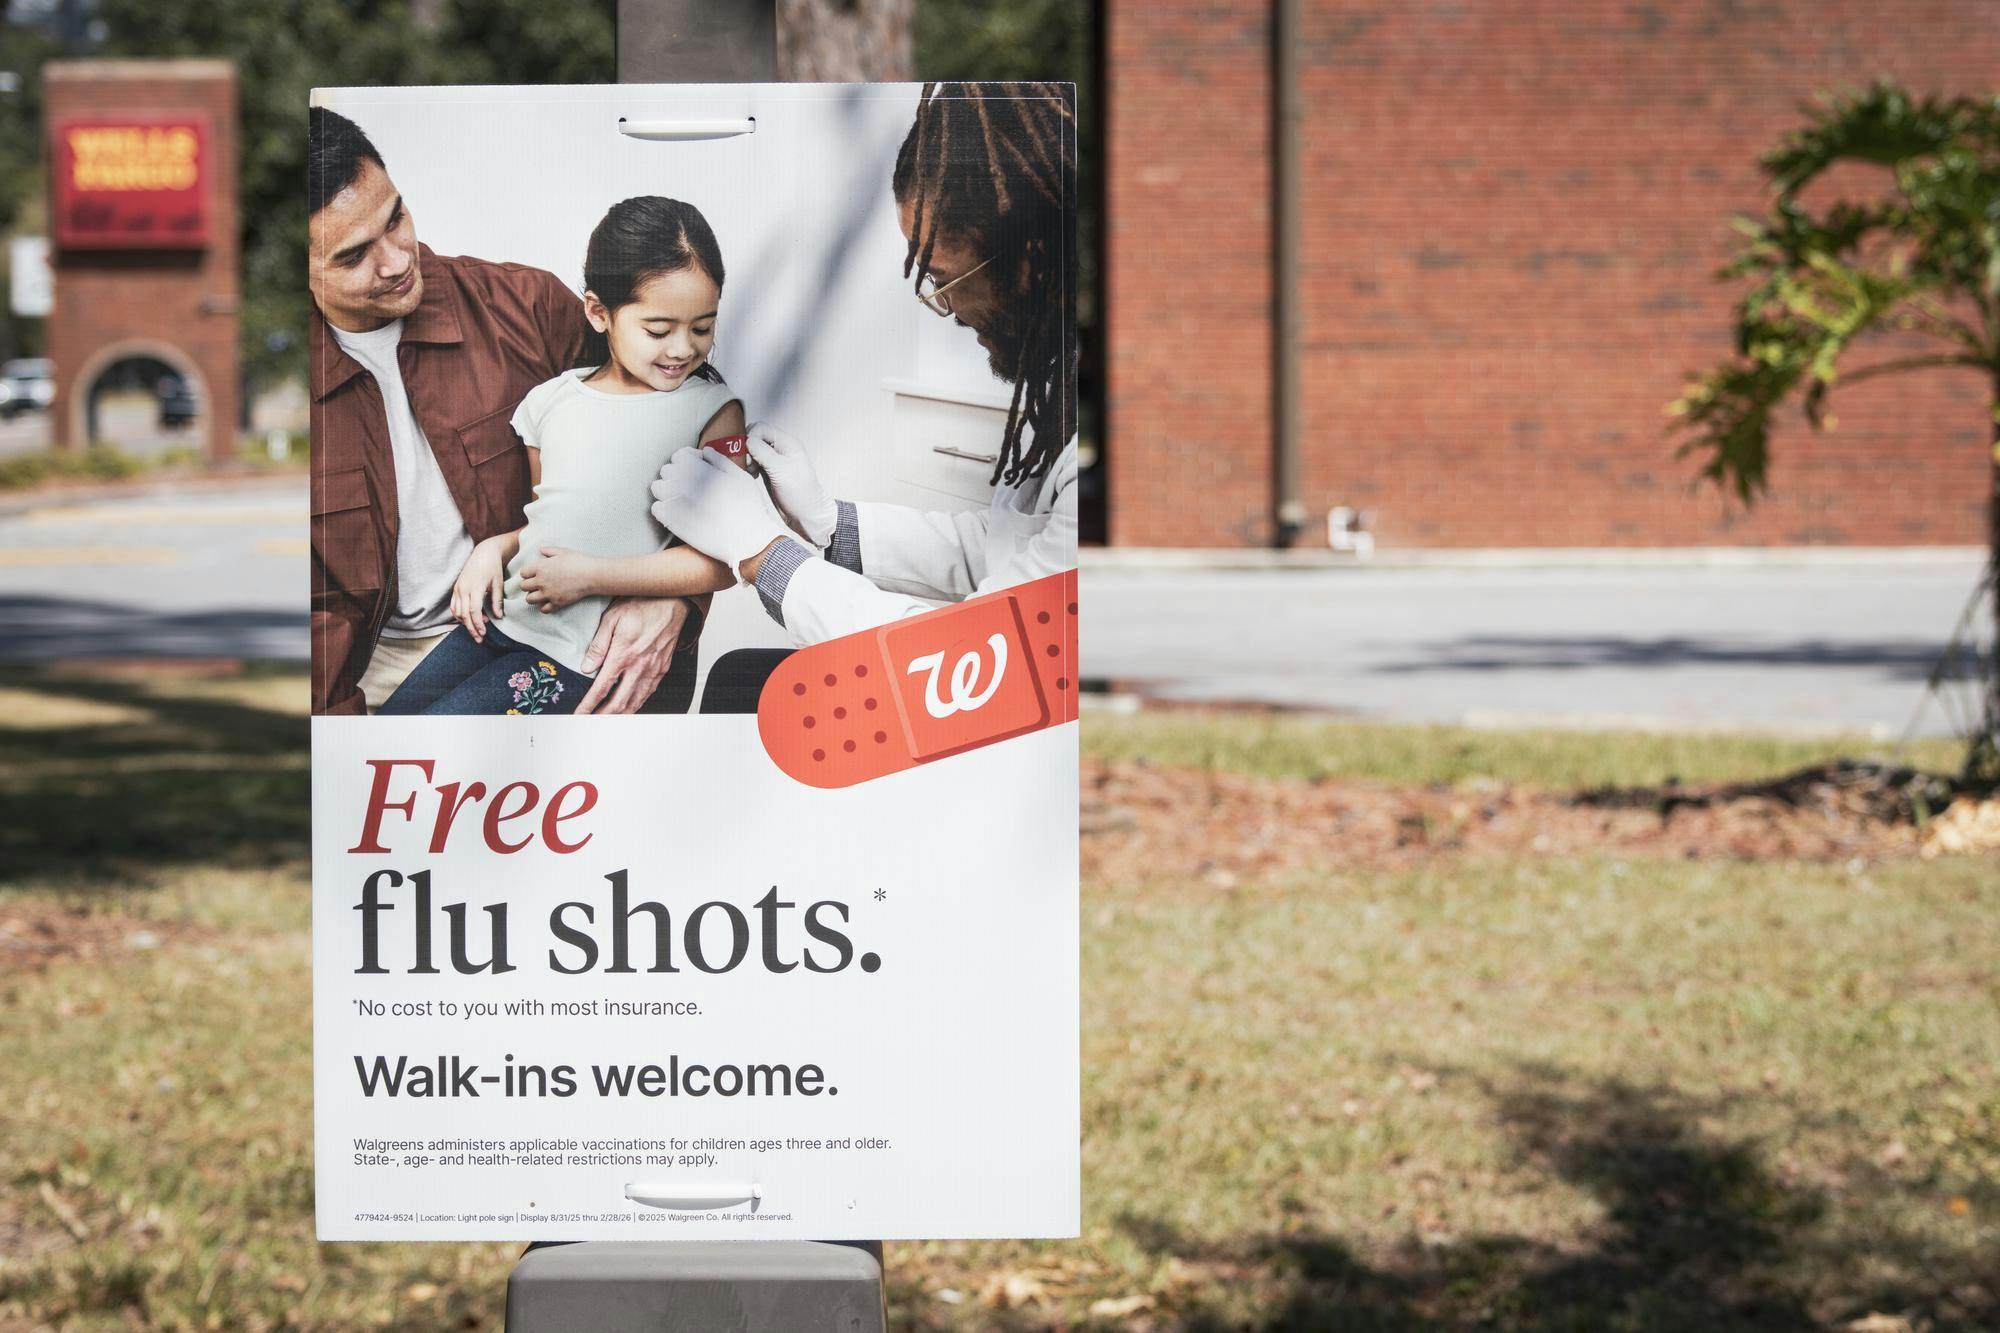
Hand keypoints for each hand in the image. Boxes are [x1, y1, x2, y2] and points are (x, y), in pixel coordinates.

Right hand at [450, 536, 508, 641]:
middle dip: (471, 628)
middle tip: (479, 639)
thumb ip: (497, 601)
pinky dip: (459, 615)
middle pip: (464, 614)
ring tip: (477, 629)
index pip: (473, 611)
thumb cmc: (493, 567)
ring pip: (456, 611)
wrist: (484, 553)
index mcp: (475, 587)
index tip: (484, 634)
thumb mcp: (498, 583)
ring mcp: (458, 588)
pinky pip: (454, 605)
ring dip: (465, 623)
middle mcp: (463, 588)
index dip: (478, 624)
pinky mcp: (456, 588)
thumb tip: (498, 617)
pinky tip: (469, 619)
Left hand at [518, 545, 598, 613]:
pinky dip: (544, 607)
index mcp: (540, 567)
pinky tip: (549, 601)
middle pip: (523, 587)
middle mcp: (541, 581)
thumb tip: (540, 549)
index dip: (527, 573)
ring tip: (540, 594)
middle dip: (528, 585)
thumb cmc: (578, 561)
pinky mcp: (557, 603)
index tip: (534, 574)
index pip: (522, 573)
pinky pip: (543, 609)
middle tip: (536, 584)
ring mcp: (548, 594)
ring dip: (533, 597)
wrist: (592, 575)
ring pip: (529, 599)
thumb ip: (548, 550)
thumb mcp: (562, 551)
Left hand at [575, 596, 691, 714]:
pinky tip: (628, 707)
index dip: (589, 705)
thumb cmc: (642, 605)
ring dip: (620, 715)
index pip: (602, 688)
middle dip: (602, 717)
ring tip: (606, 722)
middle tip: (590, 724)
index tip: (579, 714)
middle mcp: (639, 667)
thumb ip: (598, 645)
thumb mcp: (612, 618)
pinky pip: (648, 693)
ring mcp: (653, 670)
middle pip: (619, 703)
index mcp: (623, 655)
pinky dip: (636, 705)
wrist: (672, 602)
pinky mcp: (663, 669)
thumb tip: (586, 667)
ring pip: (636, 702)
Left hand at [649, 448, 791, 579]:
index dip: (686, 462)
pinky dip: (663, 509)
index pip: (679, 456)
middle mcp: (685, 482)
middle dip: (676, 476)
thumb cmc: (749, 508)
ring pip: (657, 488)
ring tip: (681, 500)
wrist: (748, 540)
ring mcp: (677, 501)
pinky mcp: (672, 521)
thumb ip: (720, 460)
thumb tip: (705, 452)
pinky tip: (677, 514)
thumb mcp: (741, 477)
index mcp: (701, 469)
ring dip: (666, 491)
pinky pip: (657, 508)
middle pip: (666, 471)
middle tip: (690, 488)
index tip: (694, 472)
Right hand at [744, 421, 836, 546]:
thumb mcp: (780, 470)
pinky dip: (749, 465)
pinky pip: (754, 460)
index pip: (761, 428)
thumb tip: (747, 440)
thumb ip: (763, 452)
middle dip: (746, 448)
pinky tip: (753, 475)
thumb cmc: (799, 493)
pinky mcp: (770, 470)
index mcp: (787, 443)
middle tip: (749, 464)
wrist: (807, 515)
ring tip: (752, 471)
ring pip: (753, 448)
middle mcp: (781, 448)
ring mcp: (775, 459)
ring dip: (747, 458)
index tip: (748, 456)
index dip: (750, 438)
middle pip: (755, 436)